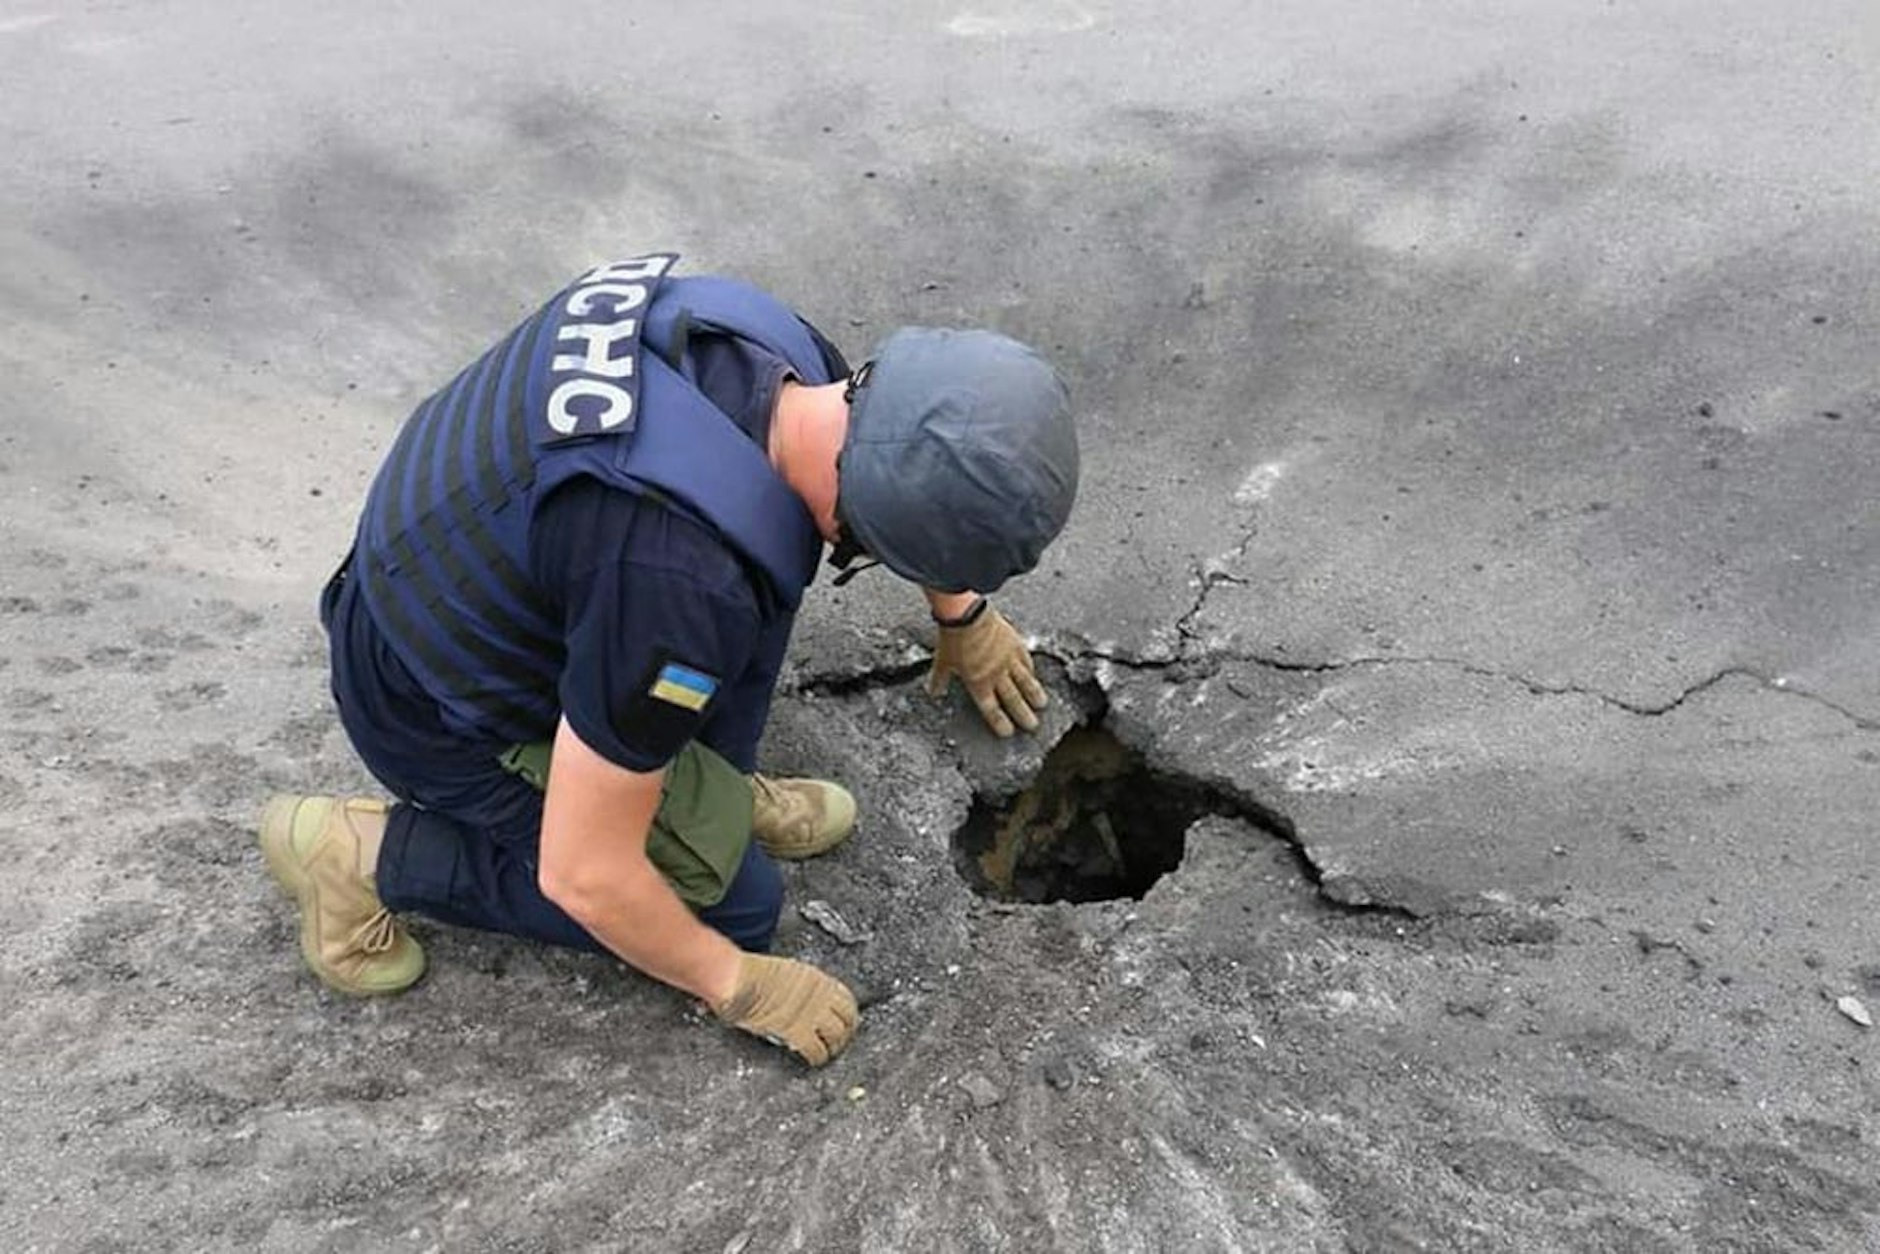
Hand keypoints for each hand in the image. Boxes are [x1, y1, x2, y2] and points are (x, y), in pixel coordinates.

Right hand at [712, 953, 857, 1066]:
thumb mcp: (784, 973)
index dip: (848, 1014)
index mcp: (818, 980)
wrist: (742, 981)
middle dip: (846, 1033)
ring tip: (828, 1054)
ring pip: (837, 1037)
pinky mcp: (799, 1031)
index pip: (847, 999)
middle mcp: (820, 996)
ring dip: (834, 1048)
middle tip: (840, 1042)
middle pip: (848, 1020)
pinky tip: (814, 1061)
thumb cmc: (753, 974)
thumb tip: (794, 997)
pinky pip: (817, 1050)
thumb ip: (796, 987)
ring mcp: (812, 1014)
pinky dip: (817, 1058)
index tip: (846, 1021)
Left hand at [927, 602, 1047, 736]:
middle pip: (1013, 700)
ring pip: (1025, 682)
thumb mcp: (942, 661)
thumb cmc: (953, 637)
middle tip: (1032, 726)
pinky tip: (1033, 674)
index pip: (991, 709)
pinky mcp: (1015, 644)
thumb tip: (933, 692)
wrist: (967, 614)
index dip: (999, 722)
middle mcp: (996, 675)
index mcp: (978, 682)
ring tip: (1041, 704)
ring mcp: (1008, 660)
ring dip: (1034, 695)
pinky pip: (1026, 661)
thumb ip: (939, 679)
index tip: (1007, 732)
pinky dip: (1030, 670)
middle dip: (1023, 715)